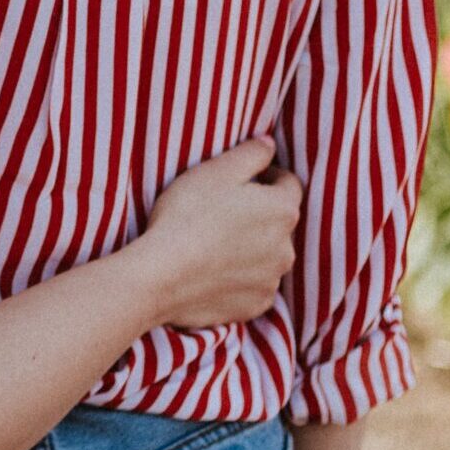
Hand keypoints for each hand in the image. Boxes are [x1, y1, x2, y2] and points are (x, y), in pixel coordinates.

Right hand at [135, 137, 304, 327]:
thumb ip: (250, 154)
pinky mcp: (255, 305)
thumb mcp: (214, 171)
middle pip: (280, 222)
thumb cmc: (186, 216)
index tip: (243, 180)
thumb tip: (269, 144)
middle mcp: (287, 247)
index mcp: (282, 209)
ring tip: (215, 245)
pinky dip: (241, 279)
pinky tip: (213, 273)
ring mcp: (272, 280)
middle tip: (222, 213)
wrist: (160, 276)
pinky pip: (255, 286)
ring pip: (269, 256)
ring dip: (252, 249)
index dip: (267, 176)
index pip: (288, 183)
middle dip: (259, 215)